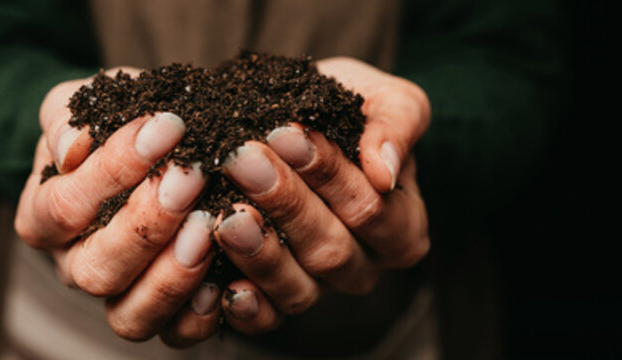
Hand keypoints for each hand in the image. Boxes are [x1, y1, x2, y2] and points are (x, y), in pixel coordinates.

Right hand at [15, 67, 241, 346]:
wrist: (138, 145)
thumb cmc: (109, 124)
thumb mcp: (85, 103)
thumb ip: (70, 116)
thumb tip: (72, 147)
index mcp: (42, 217)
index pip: (66, 205)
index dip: (115, 169)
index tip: (166, 127)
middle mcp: (72, 265)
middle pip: (96, 269)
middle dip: (147, 224)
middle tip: (191, 177)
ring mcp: (114, 297)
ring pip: (129, 314)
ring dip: (172, 274)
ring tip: (207, 227)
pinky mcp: (158, 315)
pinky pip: (173, 335)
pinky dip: (198, 315)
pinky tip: (225, 278)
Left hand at [210, 57, 431, 333]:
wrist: (299, 121)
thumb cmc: (348, 111)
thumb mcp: (384, 100)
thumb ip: (396, 124)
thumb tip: (385, 170)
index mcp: (401, 228)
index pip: (370, 206)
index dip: (328, 172)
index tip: (285, 132)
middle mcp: (362, 268)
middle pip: (330, 248)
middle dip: (284, 201)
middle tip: (242, 160)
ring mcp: (318, 289)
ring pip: (296, 286)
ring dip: (259, 250)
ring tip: (226, 213)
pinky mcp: (275, 303)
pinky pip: (265, 318)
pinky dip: (244, 304)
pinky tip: (220, 283)